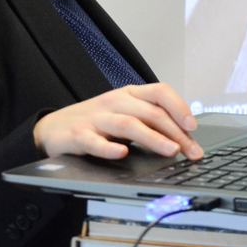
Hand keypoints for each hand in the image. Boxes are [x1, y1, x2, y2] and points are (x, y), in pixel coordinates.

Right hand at [33, 83, 203, 160]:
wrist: (52, 128)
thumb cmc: (96, 121)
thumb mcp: (125, 114)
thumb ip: (150, 121)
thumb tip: (184, 138)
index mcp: (130, 94)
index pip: (160, 92)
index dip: (179, 107)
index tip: (193, 126)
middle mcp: (115, 102)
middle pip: (151, 113)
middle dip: (175, 133)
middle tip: (191, 150)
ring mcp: (96, 118)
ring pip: (129, 125)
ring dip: (153, 138)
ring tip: (171, 151)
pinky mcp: (78, 135)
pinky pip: (94, 141)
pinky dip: (109, 148)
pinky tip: (121, 154)